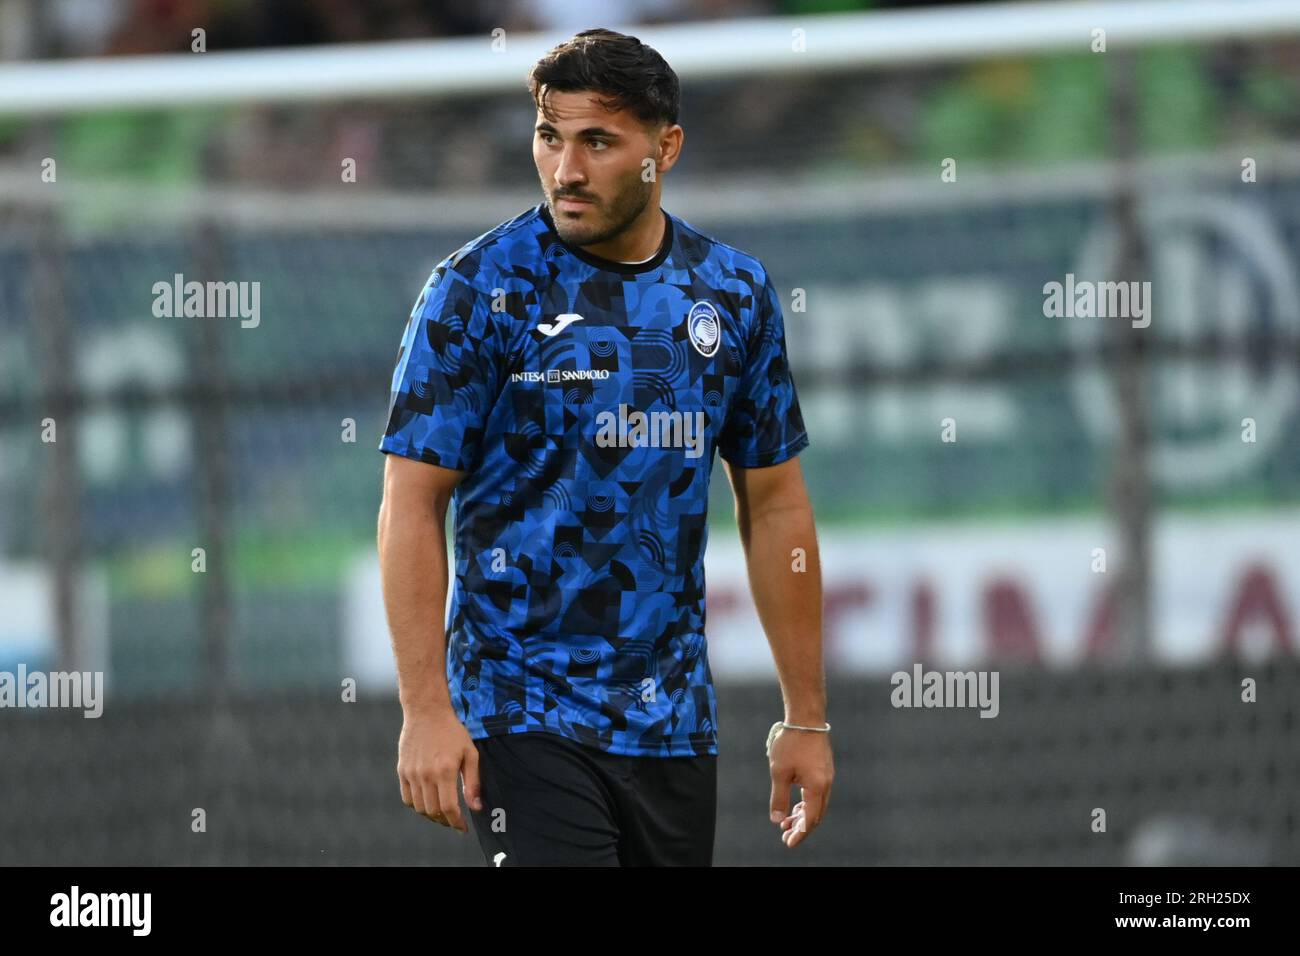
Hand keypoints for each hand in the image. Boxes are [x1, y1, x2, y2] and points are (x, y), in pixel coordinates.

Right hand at [397, 705, 482, 832]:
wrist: (426, 712)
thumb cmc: (452, 732)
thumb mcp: (470, 753)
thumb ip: (473, 782)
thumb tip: (476, 807)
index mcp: (445, 771)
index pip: (449, 808)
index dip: (456, 823)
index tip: (463, 829)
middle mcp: (426, 774)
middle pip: (433, 811)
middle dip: (445, 821)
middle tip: (454, 820)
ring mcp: (411, 773)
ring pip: (419, 807)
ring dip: (431, 815)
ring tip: (442, 813)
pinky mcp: (402, 770)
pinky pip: (407, 797)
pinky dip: (417, 805)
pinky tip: (427, 802)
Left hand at [768, 725, 833, 847]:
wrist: (806, 718)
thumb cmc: (792, 743)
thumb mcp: (779, 773)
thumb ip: (779, 798)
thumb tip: (777, 819)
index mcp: (817, 788)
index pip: (810, 820)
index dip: (800, 834)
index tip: (788, 842)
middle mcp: (826, 784)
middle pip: (815, 814)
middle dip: (801, 827)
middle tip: (785, 835)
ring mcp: (827, 776)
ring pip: (816, 804)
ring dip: (802, 815)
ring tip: (786, 821)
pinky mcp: (824, 769)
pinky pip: (817, 793)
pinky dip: (806, 802)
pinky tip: (795, 804)